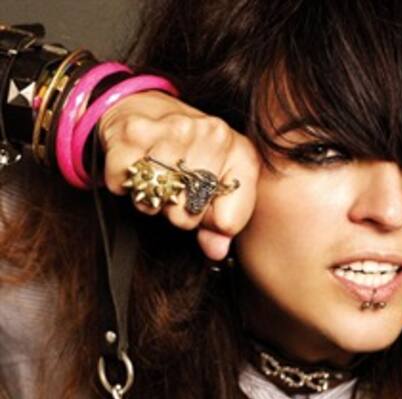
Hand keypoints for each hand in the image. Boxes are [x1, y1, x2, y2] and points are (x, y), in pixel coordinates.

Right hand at [98, 91, 260, 260]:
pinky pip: (121, 184)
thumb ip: (223, 222)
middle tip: (174, 189)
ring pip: (155, 202)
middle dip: (177, 212)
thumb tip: (216, 250)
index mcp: (241, 151)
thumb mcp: (219, 182)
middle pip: (188, 215)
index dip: (210, 222)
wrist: (147, 107)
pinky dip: (122, 185)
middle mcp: (212, 134)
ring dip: (149, 199)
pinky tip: (135, 168)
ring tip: (156, 178)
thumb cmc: (189, 152)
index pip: (228, 221)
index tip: (204, 204)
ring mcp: (173, 129)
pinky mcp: (133, 131)